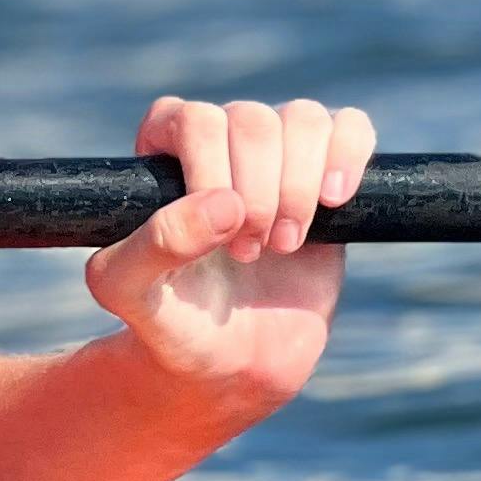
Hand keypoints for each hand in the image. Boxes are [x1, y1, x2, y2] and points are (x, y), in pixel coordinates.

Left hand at [84, 95, 377, 415]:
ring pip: (304, 119)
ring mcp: (275, 154)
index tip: (222, 236)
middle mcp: (218, 138)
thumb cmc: (169, 320)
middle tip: (247, 254)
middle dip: (260, 195)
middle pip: (254, 120)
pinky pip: (350, 127)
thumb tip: (223, 202)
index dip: (214, 174)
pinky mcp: (325, 176)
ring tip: (284, 244)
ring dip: (300, 187)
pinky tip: (334, 202)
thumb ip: (157, 244)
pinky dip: (349, 155)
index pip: (195, 119)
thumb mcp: (130, 292)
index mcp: (161, 150)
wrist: (231, 362)